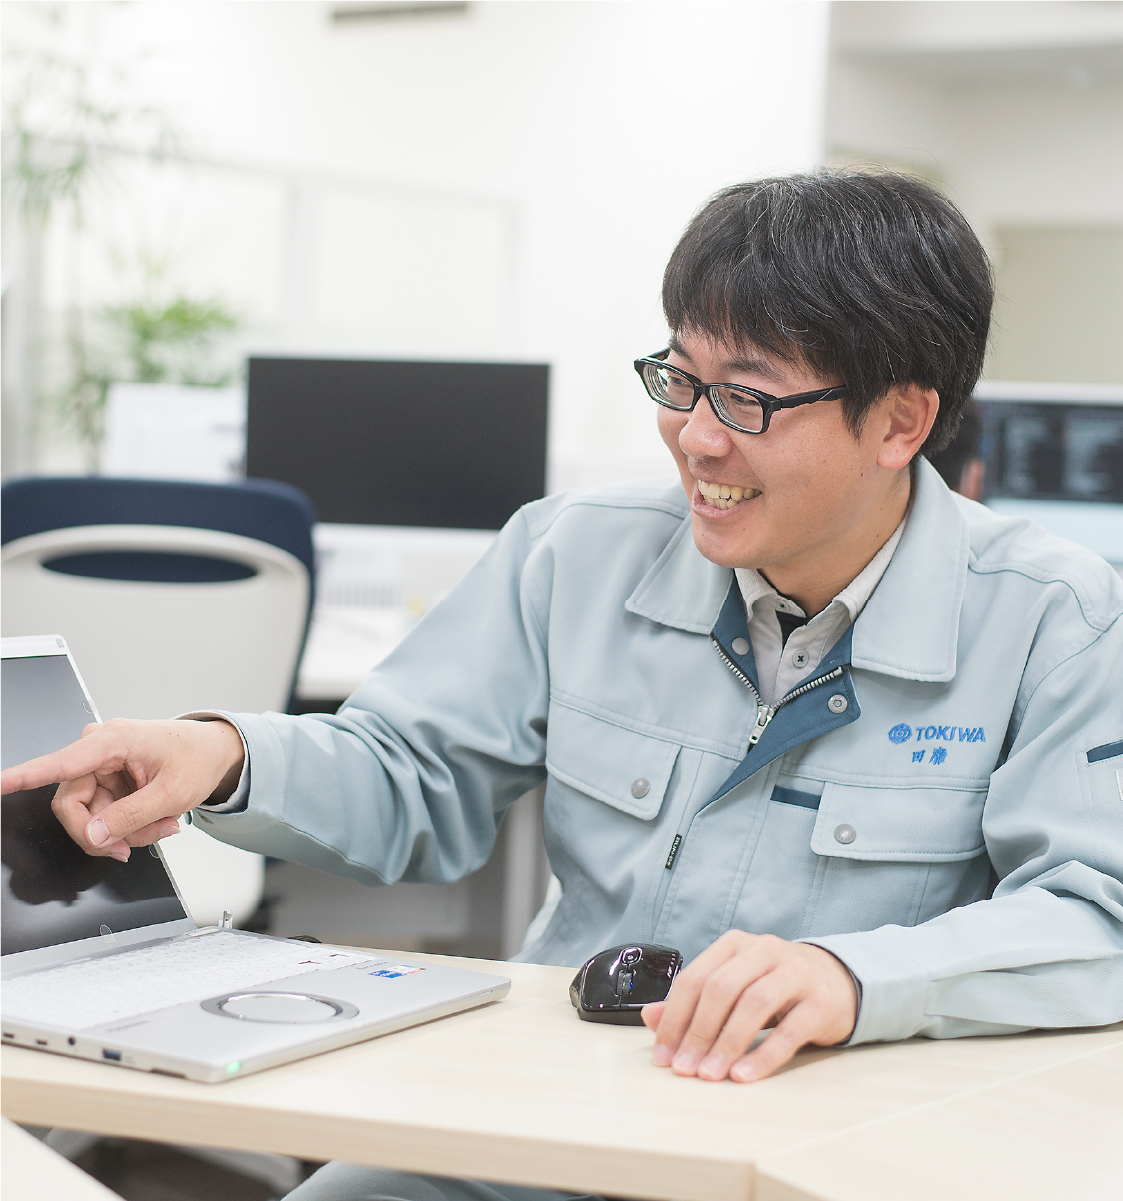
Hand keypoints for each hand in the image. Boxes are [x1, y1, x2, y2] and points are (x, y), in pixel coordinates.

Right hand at [0, 718, 245, 862]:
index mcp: (113, 741)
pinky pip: (102, 816)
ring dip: (126, 831)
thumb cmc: (197, 758)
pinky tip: (155, 820)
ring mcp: (100, 766)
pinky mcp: (106, 781)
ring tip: (161, 825)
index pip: (59, 764)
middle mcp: (99, 750)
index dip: (23, 777)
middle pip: (72, 808)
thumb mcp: (172, 794)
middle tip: (132, 847)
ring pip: (89, 818)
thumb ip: (131, 817)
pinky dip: (130, 826)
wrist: (214, 753)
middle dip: (106, 833)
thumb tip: (94, 836)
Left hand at [641, 930, 857, 1082]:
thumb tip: (651, 1017)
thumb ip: (693, 1002)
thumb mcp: (733, 986)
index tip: (662, 1054)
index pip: (695, 978)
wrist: (837, 981)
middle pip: (721, 989)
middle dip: (697, 1032)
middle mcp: (763, 951)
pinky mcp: (820, 1002)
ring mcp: (794, 974)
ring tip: (709, 1075)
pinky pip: (790, 1031)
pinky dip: (763, 1055)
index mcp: (734, 945)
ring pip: (753, 1005)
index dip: (674, 1017)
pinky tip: (744, 1075)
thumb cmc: (775, 985)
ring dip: (726, 1044)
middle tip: (683, 1069)